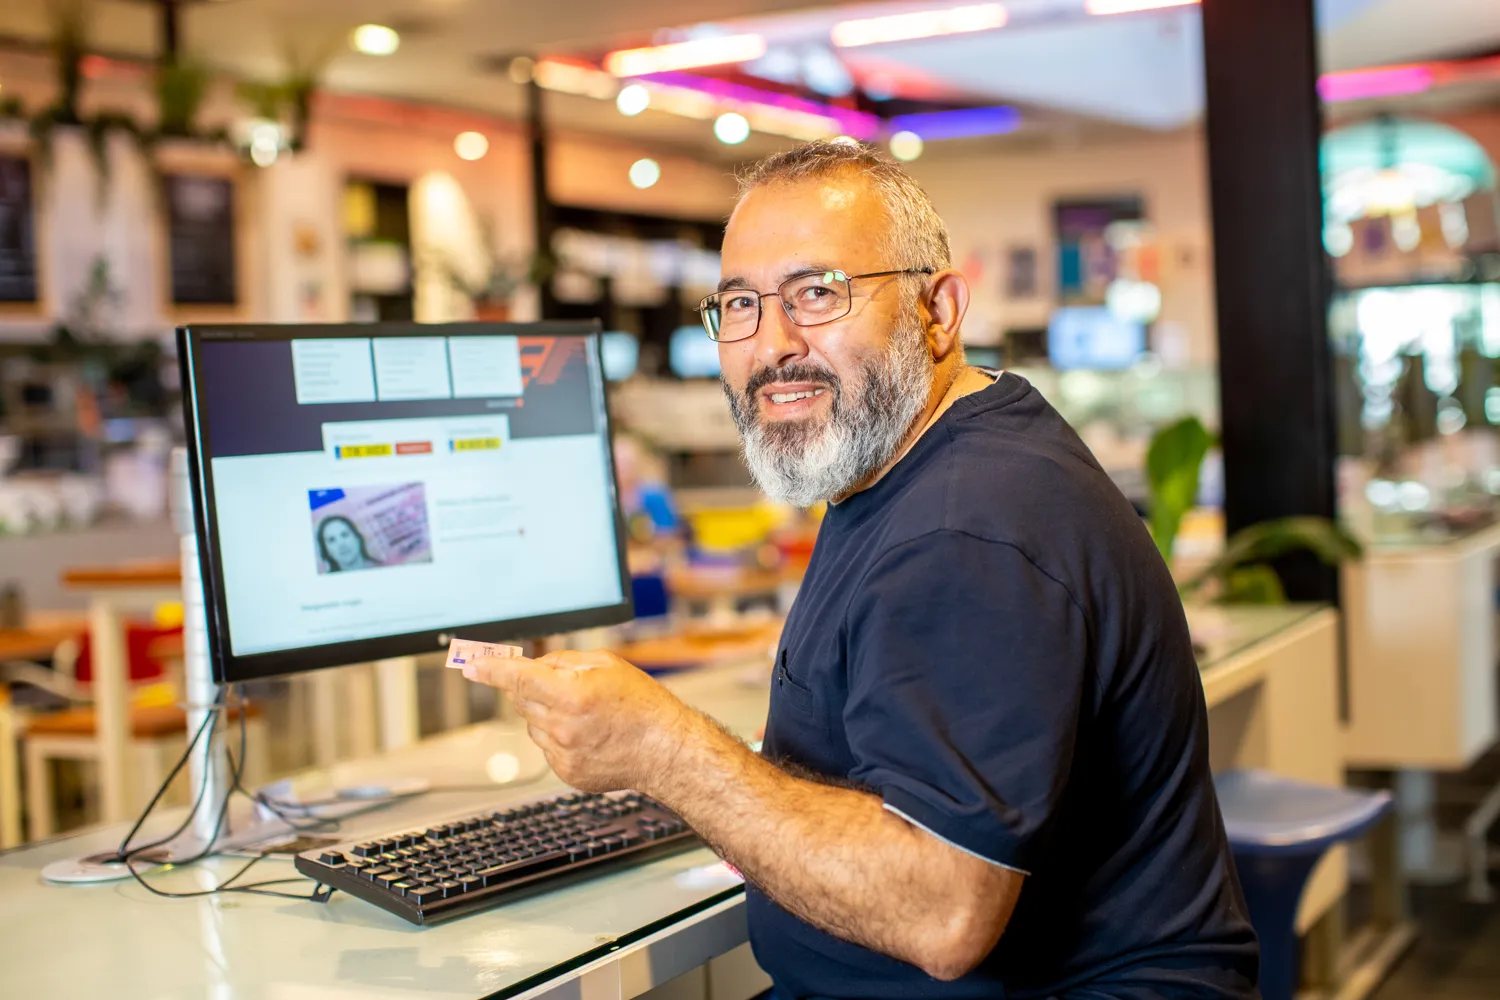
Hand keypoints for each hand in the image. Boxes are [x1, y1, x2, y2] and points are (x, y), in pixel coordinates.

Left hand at [462, 649, 691, 793]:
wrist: (666, 750)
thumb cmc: (643, 705)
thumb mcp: (607, 664)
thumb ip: (564, 661)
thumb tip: (535, 665)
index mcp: (572, 695)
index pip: (518, 679)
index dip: (491, 670)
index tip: (471, 665)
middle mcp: (563, 727)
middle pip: (521, 700)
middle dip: (532, 687)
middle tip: (563, 686)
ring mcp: (563, 754)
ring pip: (532, 724)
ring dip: (547, 713)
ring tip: (586, 714)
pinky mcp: (566, 772)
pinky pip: (546, 747)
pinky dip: (558, 736)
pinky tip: (588, 734)